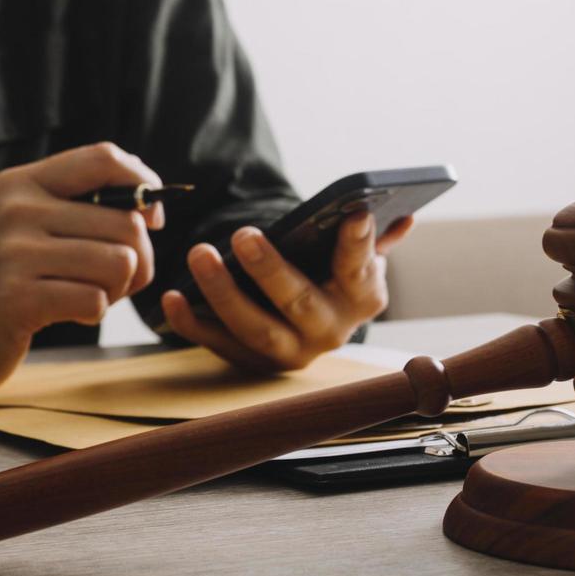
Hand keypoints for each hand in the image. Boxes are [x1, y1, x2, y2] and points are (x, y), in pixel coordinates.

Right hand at [0, 142, 163, 398]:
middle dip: (138, 259)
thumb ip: (86, 207)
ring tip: (87, 294)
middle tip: (112, 279)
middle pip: (126, 222)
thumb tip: (152, 208)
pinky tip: (67, 312)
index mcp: (22, 182)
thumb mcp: (32, 225)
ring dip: (117, 289)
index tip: (151, 218)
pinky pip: (96, 300)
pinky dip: (93, 312)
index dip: (144, 184)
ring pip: (119, 263)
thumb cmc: (8, 277)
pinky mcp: (16, 298)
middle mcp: (16, 209)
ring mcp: (13, 253)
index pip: (103, 158)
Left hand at [159, 212, 413, 372]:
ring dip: (222, 293)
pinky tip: (171, 297)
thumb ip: (372, 238)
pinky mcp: (252, 362)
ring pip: (254, 328)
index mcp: (363, 298)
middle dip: (270, 270)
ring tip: (198, 254)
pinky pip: (217, 344)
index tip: (353, 213)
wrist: (309, 320)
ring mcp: (290, 352)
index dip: (359, 244)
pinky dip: (191, 323)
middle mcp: (330, 331)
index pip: (360, 269)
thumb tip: (403, 217)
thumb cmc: (330, 273)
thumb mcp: (356, 256)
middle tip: (244, 235)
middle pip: (299, 303)